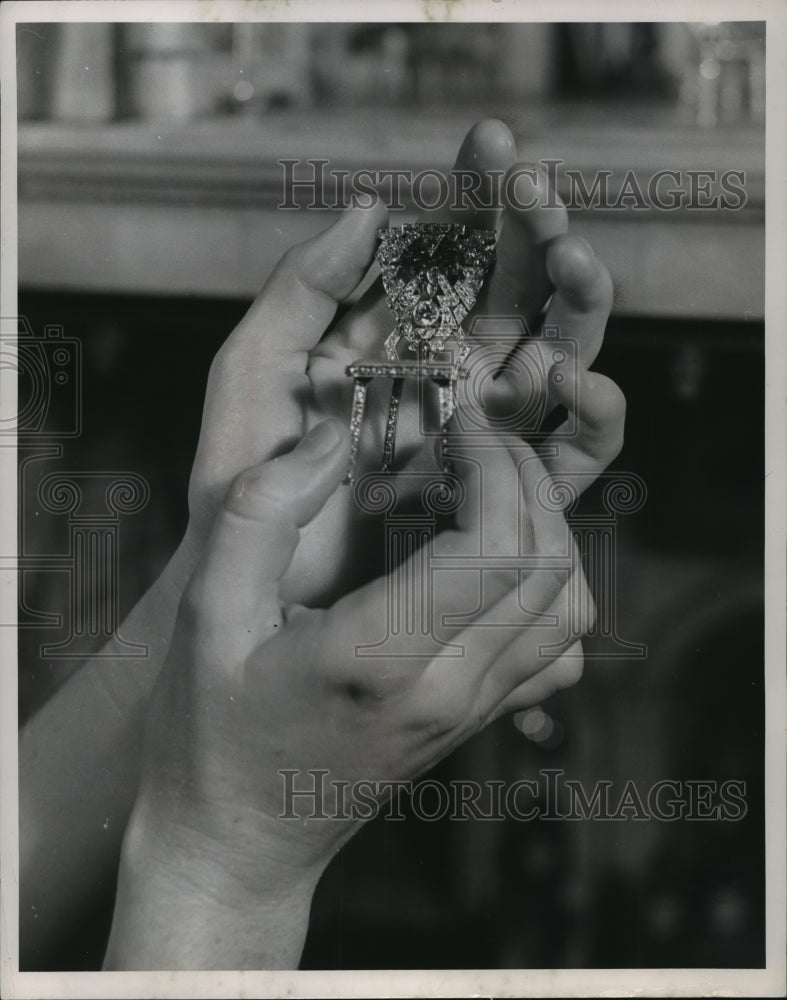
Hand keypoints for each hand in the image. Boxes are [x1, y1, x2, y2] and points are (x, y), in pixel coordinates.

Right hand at [104, 414, 593, 969]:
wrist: (239, 843)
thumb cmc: (212, 730)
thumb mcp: (208, 613)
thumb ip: (264, 513)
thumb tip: (333, 440)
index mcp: (382, 657)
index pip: (496, 545)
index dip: (495, 464)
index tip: (461, 422)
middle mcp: (448, 688)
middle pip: (548, 563)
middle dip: (526, 479)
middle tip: (477, 441)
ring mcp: (473, 712)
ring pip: (570, 607)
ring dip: (547, 529)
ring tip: (492, 490)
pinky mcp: (479, 722)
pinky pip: (557, 651)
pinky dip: (551, 590)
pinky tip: (499, 563)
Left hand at [182, 119, 623, 608]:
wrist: (250, 580)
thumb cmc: (240, 476)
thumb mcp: (255, 366)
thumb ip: (301, 286)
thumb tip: (371, 205)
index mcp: (394, 340)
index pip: (450, 253)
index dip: (476, 196)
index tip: (492, 145)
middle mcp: (448, 379)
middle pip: (517, 293)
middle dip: (537, 235)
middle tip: (537, 194)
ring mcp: (483, 437)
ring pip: (557, 356)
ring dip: (580, 305)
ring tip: (571, 262)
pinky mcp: (505, 499)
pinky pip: (570, 454)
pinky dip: (591, 414)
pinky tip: (572, 378)